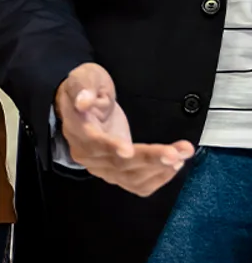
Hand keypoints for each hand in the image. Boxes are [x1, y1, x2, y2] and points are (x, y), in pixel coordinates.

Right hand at [55, 63, 193, 196]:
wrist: (84, 104)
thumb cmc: (87, 89)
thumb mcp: (84, 78)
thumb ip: (83, 87)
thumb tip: (83, 101)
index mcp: (78, 129)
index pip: (93, 143)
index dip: (111, 147)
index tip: (128, 150)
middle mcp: (86, 153)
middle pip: (118, 164)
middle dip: (149, 158)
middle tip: (176, 152)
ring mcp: (101, 166)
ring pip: (130, 177)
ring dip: (159, 169)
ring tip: (183, 152)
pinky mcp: (115, 171)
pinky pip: (136, 184)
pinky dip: (157, 178)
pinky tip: (174, 165)